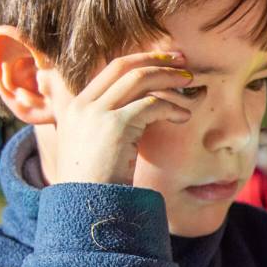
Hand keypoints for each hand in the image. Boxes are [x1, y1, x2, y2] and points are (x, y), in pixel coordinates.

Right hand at [52, 52, 191, 184]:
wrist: (85, 207)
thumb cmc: (96, 186)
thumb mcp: (96, 149)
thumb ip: (110, 127)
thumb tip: (140, 116)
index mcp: (76, 106)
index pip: (111, 70)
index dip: (141, 60)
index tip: (165, 60)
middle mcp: (82, 105)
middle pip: (124, 66)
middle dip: (157, 60)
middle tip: (183, 62)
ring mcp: (96, 113)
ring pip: (139, 79)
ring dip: (169, 79)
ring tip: (191, 85)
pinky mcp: (114, 126)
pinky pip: (151, 105)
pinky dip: (172, 107)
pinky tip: (185, 116)